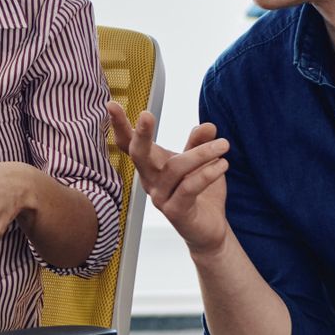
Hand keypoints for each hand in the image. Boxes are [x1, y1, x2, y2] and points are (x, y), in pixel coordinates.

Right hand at [107, 101, 231, 254]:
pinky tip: (222, 164)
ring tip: (224, 145)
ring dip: (201, 153)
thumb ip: (199, 144)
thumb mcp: (201, 163)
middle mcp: (150, 180)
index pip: (129, 144)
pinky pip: (189, 187)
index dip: (120, 126)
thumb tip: (208, 125)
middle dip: (141, 134)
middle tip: (146, 115)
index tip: (111, 104)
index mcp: (151, 165)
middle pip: (139, 155)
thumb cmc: (200, 193)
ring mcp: (160, 197)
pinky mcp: (175, 211)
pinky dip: (207, 173)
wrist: (209, 229)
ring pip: (175, 168)